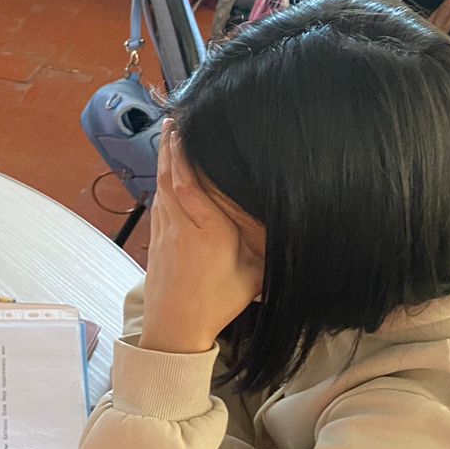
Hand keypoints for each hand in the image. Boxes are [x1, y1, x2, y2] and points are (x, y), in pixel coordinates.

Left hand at [139, 124, 263, 355]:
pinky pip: (159, 203)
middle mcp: (181, 225)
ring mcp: (165, 232)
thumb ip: (267, 245)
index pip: (190, 184)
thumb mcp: (254, 275)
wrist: (173, 330)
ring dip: (164, 161)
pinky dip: (161, 182)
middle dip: (172, 147)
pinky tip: (165, 172)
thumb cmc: (217, 303)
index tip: (187, 129)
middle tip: (176, 118)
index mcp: (206, 230)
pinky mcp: (156, 241)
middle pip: (171, 178)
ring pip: (162, 188)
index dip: (185, 155)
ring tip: (170, 135)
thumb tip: (292, 222)